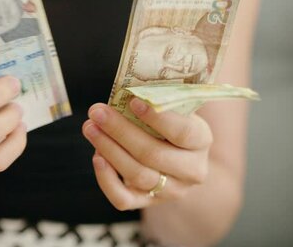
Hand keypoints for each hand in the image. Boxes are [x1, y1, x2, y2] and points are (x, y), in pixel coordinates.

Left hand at [82, 98, 212, 210]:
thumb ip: (158, 98)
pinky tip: (96, 157)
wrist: (176, 154)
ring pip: (138, 175)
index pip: (182, 132)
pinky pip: (124, 199)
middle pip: (154, 154)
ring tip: (91, 128)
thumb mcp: (173, 106)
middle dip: (121, 132)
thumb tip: (128, 89)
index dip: (157, 118)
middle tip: (97, 112)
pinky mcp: (148, 202)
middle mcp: (191, 170)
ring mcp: (171, 190)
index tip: (132, 101)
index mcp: (201, 140)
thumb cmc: (169, 120)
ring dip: (109, 150)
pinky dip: (107, 180)